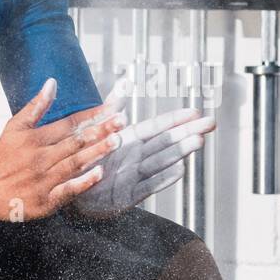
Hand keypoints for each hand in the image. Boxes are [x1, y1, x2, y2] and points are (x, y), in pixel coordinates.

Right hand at [0, 77, 125, 221]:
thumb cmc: (2, 157)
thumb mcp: (15, 126)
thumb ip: (36, 106)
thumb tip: (52, 82)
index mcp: (36, 138)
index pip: (70, 123)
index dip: (93, 115)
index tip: (114, 107)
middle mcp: (41, 157)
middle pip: (76, 142)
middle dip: (100, 130)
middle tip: (121, 121)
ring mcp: (44, 179)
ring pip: (75, 163)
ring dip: (97, 151)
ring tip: (116, 140)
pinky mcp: (45, 200)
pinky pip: (67, 190)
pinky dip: (83, 182)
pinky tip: (99, 173)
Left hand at [71, 78, 217, 219]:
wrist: (68, 193)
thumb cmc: (82, 161)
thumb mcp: (93, 132)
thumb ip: (110, 109)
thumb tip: (124, 82)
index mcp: (127, 141)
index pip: (156, 127)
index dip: (175, 119)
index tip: (195, 111)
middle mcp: (134, 157)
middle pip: (165, 142)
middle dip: (188, 132)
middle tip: (210, 123)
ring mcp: (134, 176)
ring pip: (160, 161)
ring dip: (180, 151)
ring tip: (199, 141)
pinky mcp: (128, 196)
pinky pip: (147, 185)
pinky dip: (163, 178)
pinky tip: (180, 170)